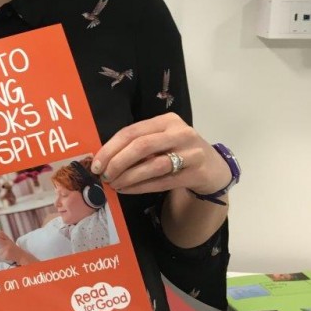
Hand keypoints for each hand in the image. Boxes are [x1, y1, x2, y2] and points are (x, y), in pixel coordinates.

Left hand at [0, 228, 35, 264]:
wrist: (23, 256)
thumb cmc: (15, 250)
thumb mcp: (10, 243)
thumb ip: (4, 240)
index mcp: (9, 240)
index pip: (2, 234)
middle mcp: (8, 243)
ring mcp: (8, 248)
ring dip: (1, 254)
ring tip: (7, 254)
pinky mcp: (7, 254)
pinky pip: (1, 256)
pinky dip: (3, 258)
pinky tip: (9, 257)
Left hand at [92, 113, 230, 196]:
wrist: (213, 168)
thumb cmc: (178, 152)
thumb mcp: (161, 140)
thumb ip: (137, 144)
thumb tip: (103, 160)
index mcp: (166, 120)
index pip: (131, 131)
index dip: (110, 148)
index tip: (96, 164)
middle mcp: (180, 133)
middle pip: (141, 146)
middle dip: (117, 162)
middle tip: (104, 176)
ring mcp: (192, 153)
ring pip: (153, 165)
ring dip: (129, 177)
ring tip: (114, 184)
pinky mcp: (197, 173)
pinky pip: (163, 181)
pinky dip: (141, 187)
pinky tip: (127, 190)